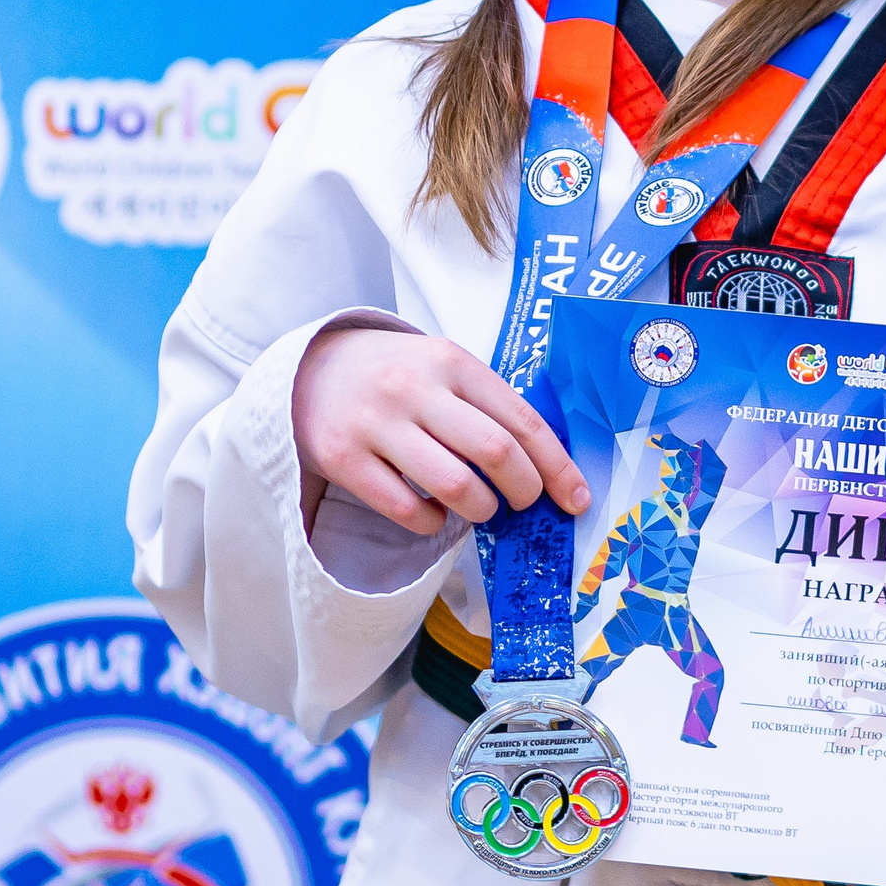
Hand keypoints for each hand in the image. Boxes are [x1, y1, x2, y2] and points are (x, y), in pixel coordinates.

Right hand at [292, 327, 591, 538]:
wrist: (309, 367)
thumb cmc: (396, 375)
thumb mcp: (442, 367)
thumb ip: (487, 404)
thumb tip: (546, 465)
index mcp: (452, 362)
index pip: (523, 422)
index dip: (557, 468)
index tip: (576, 500)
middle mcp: (415, 389)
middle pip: (497, 454)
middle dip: (525, 491)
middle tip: (523, 503)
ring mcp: (376, 423)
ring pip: (455, 486)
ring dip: (481, 510)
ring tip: (480, 508)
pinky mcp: (342, 457)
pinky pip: (406, 509)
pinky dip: (432, 522)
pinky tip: (433, 513)